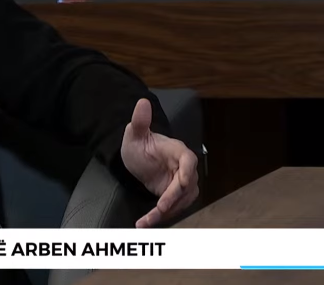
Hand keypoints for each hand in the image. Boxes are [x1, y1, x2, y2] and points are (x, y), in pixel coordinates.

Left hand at [120, 98, 198, 227]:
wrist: (137, 158)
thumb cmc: (138, 143)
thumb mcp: (134, 133)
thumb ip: (139, 120)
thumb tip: (142, 102)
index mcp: (177, 151)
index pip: (188, 161)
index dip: (188, 172)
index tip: (181, 182)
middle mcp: (183, 168)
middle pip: (186, 185)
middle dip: (175, 198)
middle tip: (160, 208)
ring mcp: (181, 184)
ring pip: (181, 201)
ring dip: (167, 212)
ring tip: (148, 220)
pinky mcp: (175, 196)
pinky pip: (172, 208)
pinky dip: (160, 216)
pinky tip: (146, 222)